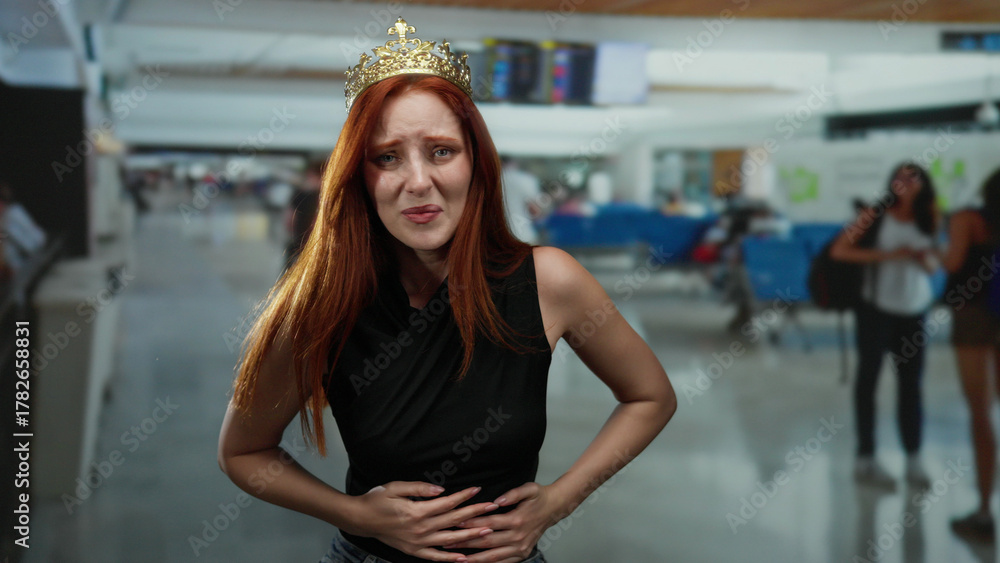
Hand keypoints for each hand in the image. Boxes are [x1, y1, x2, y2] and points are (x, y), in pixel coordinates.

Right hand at [346, 482, 499, 561]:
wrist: (361, 519)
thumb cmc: (377, 499)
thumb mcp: (396, 487)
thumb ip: (420, 488)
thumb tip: (440, 490)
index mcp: (417, 511)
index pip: (447, 503)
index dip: (464, 496)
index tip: (478, 491)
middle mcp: (420, 529)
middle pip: (453, 521)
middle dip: (475, 514)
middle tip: (493, 509)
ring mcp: (418, 542)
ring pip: (449, 540)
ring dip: (470, 537)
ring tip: (488, 532)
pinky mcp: (413, 551)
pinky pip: (435, 556)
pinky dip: (450, 558)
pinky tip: (464, 558)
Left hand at [442, 482, 562, 562]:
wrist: (555, 508)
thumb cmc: (539, 497)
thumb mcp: (529, 489)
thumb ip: (513, 493)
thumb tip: (498, 499)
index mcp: (517, 520)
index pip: (489, 523)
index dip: (471, 524)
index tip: (456, 523)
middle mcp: (518, 536)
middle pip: (487, 542)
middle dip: (466, 543)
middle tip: (448, 542)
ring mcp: (520, 547)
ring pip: (493, 556)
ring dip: (474, 559)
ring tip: (457, 559)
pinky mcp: (522, 554)